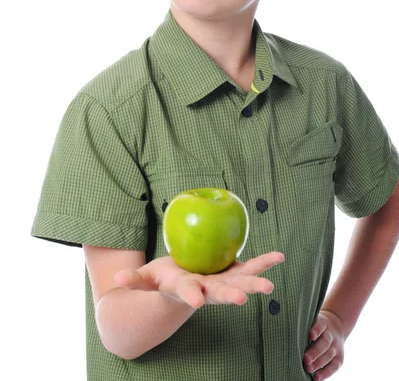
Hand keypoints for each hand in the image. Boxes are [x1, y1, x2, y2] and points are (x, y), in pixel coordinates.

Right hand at [114, 252, 284, 308]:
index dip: (191, 295)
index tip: (195, 299)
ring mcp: (223, 283)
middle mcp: (208, 290)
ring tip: (270, 285)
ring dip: (255, 281)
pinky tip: (279, 257)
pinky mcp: (233, 273)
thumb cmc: (164, 281)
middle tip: (242, 300)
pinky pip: (250, 267)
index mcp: (187, 290)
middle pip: (220, 293)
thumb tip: (116, 278)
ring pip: (240, 282)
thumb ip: (135, 280)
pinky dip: (264, 263)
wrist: (186, 288)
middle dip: (231, 295)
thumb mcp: (148, 279)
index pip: (188, 293)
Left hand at [303, 310, 345, 379]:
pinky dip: (326, 372)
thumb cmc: (317, 326)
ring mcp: (336, 346)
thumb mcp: (312, 320)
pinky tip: (317, 377)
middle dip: (315, 351)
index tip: (311, 335)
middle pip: (325, 342)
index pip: (321, 325)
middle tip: (306, 359)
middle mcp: (331, 334)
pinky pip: (334, 366)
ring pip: (329, 354)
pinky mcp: (339, 357)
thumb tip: (284, 331)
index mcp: (323, 323)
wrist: (336, 326)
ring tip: (308, 369)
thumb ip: (303, 326)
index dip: (316, 330)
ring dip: (319, 363)